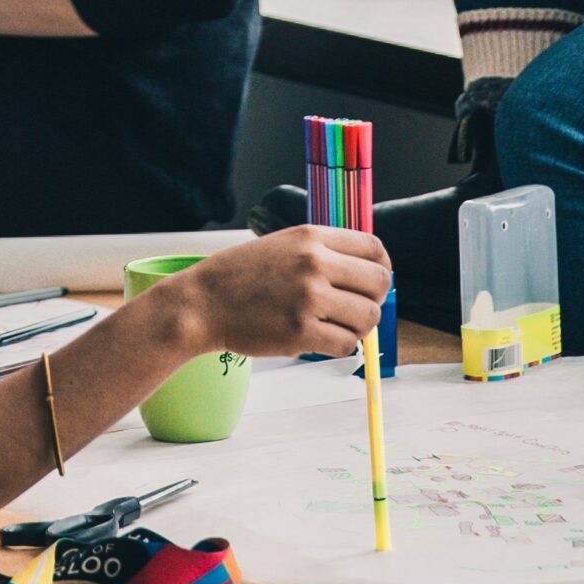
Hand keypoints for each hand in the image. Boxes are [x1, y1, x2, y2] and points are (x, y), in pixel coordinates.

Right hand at [166, 226, 393, 358]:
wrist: (202, 303)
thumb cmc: (240, 277)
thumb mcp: (282, 245)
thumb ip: (322, 252)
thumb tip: (366, 274)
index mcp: (311, 237)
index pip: (374, 248)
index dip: (381, 268)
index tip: (372, 283)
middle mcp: (314, 263)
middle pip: (378, 283)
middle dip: (373, 300)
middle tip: (354, 309)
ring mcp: (308, 298)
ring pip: (367, 317)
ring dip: (358, 327)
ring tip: (335, 326)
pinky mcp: (300, 331)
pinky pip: (346, 343)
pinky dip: (340, 345)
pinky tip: (320, 339)